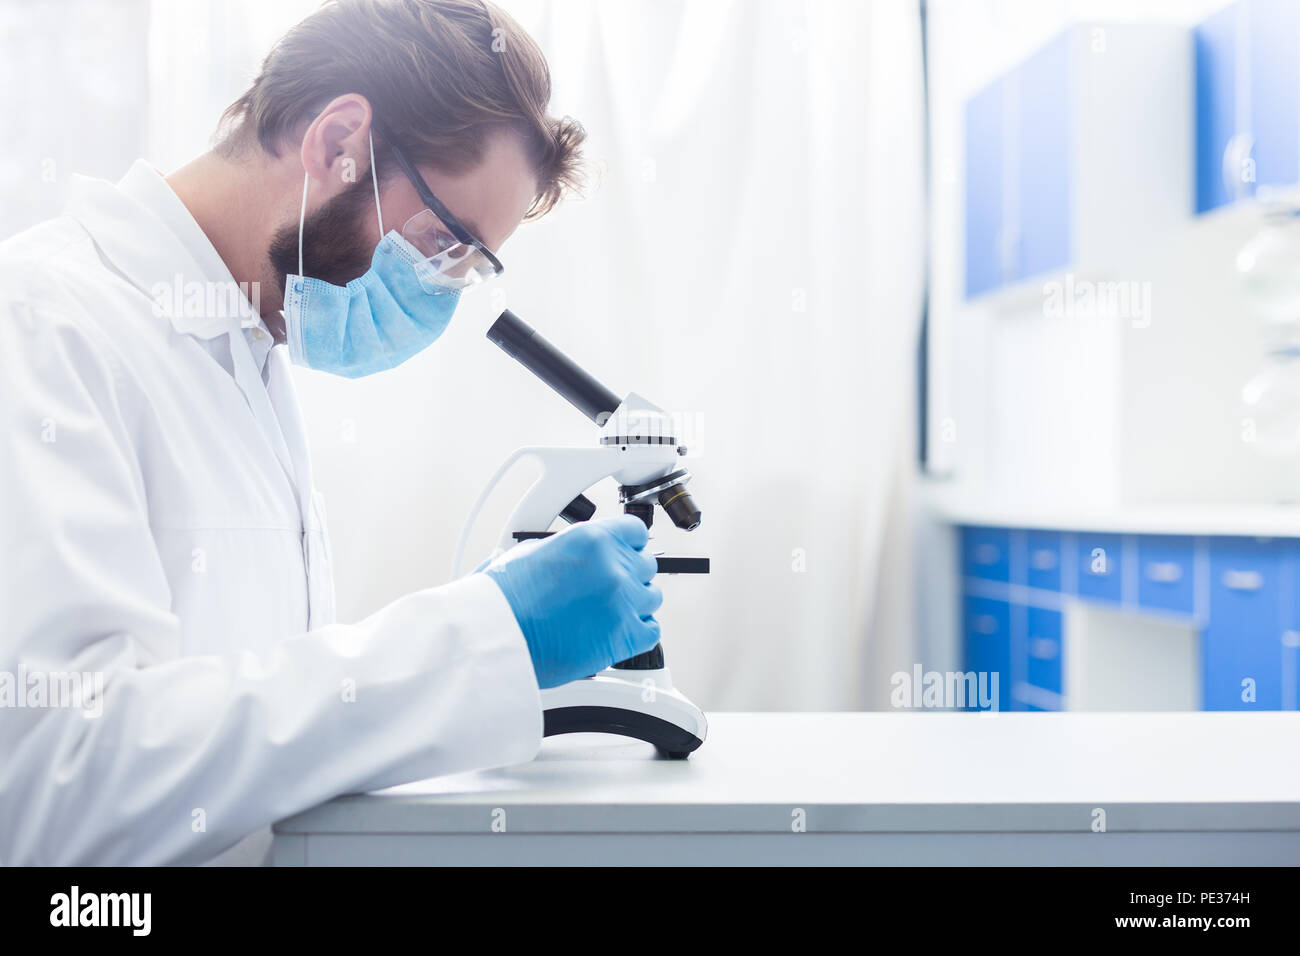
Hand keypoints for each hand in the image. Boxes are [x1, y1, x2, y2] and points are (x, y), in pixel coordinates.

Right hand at [483, 515, 661, 688]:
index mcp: (592, 539)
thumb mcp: (534, 551)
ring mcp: (622, 602)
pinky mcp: (625, 637)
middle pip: (646, 566)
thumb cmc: (503, 599)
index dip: (628, 546)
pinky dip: (638, 631)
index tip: (623, 555)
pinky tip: (617, 631)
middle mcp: (612, 567)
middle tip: (605, 590)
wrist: (496, 638)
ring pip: (652, 597)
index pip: (635, 532)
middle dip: (629, 576)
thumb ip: (571, 549)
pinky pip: (652, 630)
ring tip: (606, 614)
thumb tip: (583, 555)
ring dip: (633, 604)